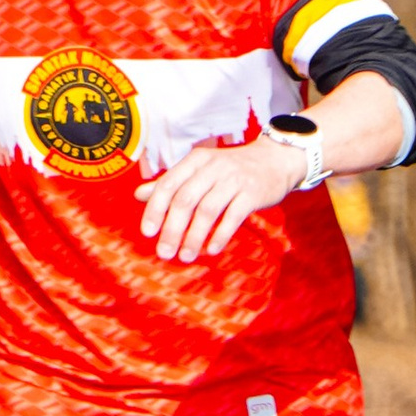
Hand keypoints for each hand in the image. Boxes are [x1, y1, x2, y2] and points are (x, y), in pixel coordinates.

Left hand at [135, 132, 309, 267]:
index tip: (147, 232)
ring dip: (194, 237)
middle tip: (164, 252)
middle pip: (186, 200)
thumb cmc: (231, 169)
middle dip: (172, 229)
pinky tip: (211, 250)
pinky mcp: (252, 193)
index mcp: (196, 160)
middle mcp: (213, 167)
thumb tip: (139, 194)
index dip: (155, 209)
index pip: (168, 184)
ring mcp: (234, 179)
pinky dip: (220, 235)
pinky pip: (233, 216)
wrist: (276, 159)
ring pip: (207, 210)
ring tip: (185, 256)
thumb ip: (171, 182)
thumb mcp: (199, 169)